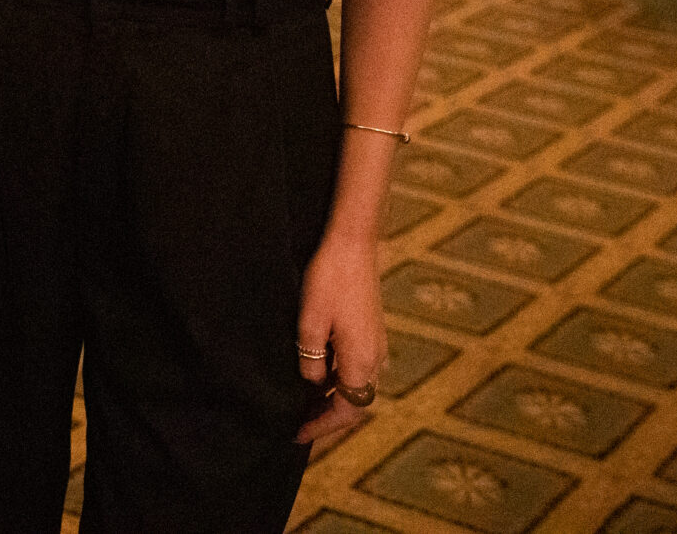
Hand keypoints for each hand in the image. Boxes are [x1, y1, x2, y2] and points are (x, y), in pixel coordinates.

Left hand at [294, 232, 386, 445]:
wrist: (353, 244)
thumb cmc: (330, 279)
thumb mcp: (310, 323)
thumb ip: (311, 360)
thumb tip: (311, 382)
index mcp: (362, 360)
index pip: (347, 409)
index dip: (324, 425)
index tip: (299, 433)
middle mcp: (375, 357)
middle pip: (356, 401)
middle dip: (330, 416)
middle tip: (301, 422)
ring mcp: (377, 344)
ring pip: (358, 384)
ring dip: (335, 397)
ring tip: (306, 401)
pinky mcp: (372, 331)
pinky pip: (358, 367)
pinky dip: (340, 378)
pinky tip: (318, 372)